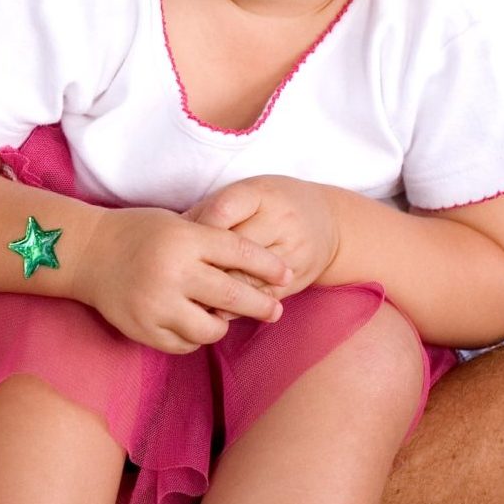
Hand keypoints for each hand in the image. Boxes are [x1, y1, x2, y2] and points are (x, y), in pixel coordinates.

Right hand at [81, 204, 290, 351]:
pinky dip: (192, 336)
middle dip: (262, 305)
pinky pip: (185, 344)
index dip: (268, 266)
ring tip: (220, 316)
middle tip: (275, 310)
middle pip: (234, 297)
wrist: (84, 252)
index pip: (239, 252)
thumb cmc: (136, 232)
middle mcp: (172, 272)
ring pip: (212, 330)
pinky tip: (190, 322)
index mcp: (183, 239)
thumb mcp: (175, 223)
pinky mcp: (143, 329)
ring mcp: (157, 304)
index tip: (286, 275)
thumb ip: (211, 243)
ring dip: (222, 325)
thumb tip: (259, 271)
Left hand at [190, 174, 340, 294]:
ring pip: (248, 277)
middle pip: (234, 248)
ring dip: (217, 290)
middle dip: (203, 262)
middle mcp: (281, 222)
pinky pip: (263, 297)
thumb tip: (175, 232)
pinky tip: (215, 309)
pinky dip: (237, 307)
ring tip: (189, 296)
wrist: (328, 222)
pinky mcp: (298, 280)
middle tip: (176, 274)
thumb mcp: (246, 194)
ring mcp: (293, 253)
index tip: (178, 240)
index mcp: (262, 195)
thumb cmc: (272, 204)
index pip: (222, 211)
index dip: (196, 228)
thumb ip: (211, 209)